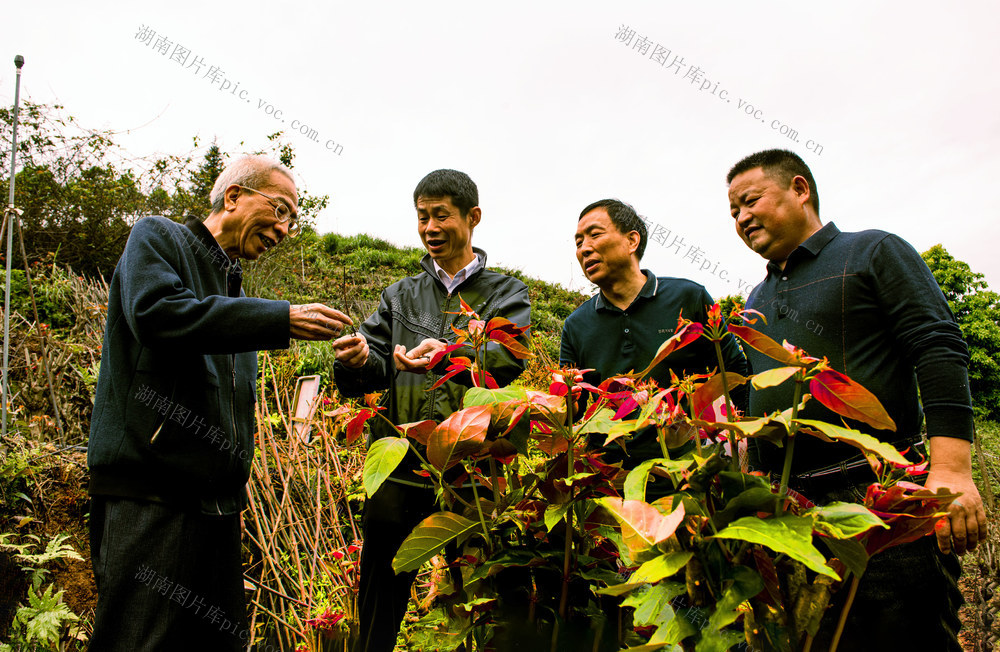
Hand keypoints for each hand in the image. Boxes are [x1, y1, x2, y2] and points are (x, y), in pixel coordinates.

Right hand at [289, 304, 351, 340]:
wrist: (286, 319)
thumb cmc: (303, 311)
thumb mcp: (315, 307)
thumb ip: (328, 312)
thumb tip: (341, 318)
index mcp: (319, 309)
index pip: (338, 315)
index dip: (346, 319)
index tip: (350, 322)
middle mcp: (318, 318)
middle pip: (337, 325)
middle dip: (341, 327)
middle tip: (339, 327)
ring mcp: (314, 328)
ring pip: (333, 333)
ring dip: (335, 333)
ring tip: (333, 331)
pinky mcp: (311, 336)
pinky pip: (326, 338)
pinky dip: (328, 337)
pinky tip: (326, 334)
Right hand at [333, 333, 368, 368]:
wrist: (357, 347)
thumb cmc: (354, 340)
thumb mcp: (353, 335)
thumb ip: (355, 337)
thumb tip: (359, 340)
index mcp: (336, 345)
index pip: (341, 344)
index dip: (350, 341)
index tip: (359, 339)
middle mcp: (338, 355)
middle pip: (344, 356)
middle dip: (355, 350)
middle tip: (363, 344)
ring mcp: (344, 362)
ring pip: (352, 361)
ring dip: (362, 354)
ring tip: (366, 346)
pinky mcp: (352, 366)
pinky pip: (358, 364)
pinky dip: (364, 357)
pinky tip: (366, 351)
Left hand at [393, 339, 447, 372]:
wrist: (443, 352)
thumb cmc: (437, 347)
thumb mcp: (428, 344)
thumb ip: (417, 351)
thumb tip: (407, 356)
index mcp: (426, 363)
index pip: (410, 364)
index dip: (401, 358)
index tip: (397, 351)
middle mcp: (421, 369)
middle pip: (404, 367)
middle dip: (398, 357)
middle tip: (399, 346)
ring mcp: (418, 370)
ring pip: (403, 367)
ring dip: (399, 357)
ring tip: (400, 347)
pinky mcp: (416, 368)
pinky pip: (405, 366)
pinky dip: (402, 358)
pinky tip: (403, 351)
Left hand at [925, 437, 987, 554]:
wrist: (951, 470)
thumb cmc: (935, 486)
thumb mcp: (926, 499)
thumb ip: (926, 515)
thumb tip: (927, 534)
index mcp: (943, 509)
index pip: (944, 532)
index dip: (944, 544)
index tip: (944, 551)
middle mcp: (958, 510)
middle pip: (961, 534)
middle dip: (959, 547)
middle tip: (957, 552)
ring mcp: (970, 508)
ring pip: (974, 531)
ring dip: (972, 543)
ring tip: (968, 550)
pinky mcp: (978, 505)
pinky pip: (983, 523)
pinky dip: (983, 534)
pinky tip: (980, 540)